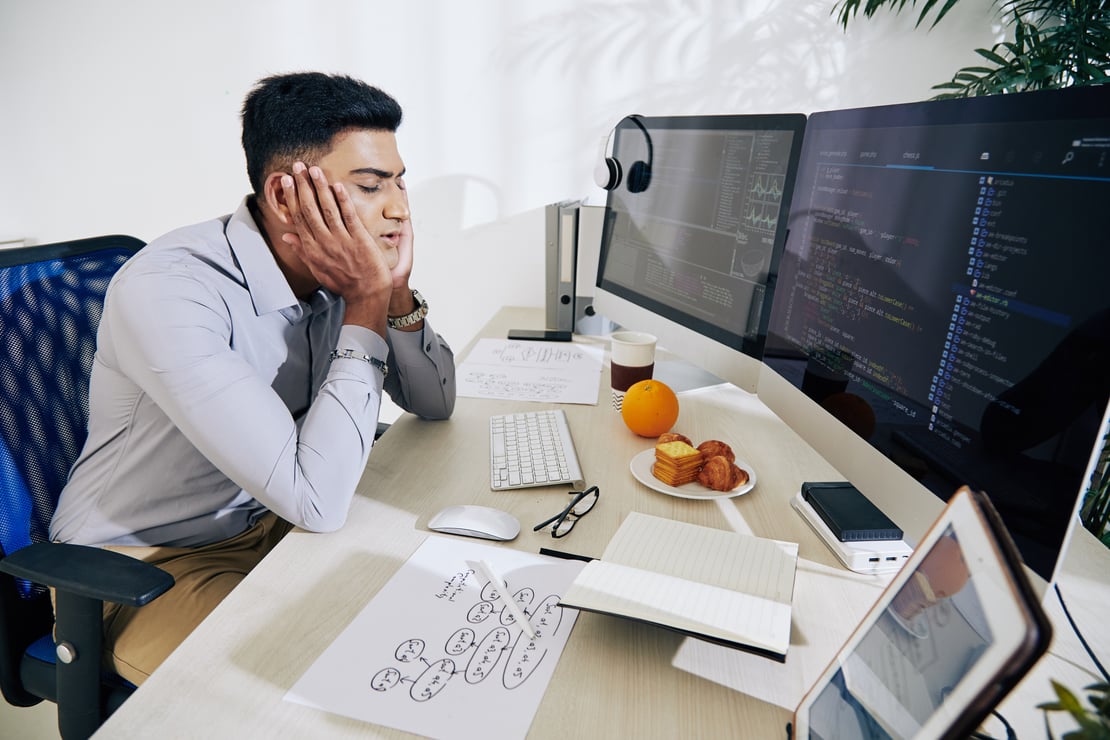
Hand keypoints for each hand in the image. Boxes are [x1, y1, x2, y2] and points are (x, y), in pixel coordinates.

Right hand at [280, 163, 390, 329]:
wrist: (366, 294)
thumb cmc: (342, 282)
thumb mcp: (317, 268)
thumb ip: (301, 250)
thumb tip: (286, 235)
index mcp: (312, 248)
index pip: (298, 217)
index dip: (291, 197)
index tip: (286, 180)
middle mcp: (323, 242)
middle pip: (309, 209)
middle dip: (302, 186)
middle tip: (297, 166)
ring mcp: (341, 240)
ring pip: (327, 209)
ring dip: (320, 188)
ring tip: (314, 169)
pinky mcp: (359, 239)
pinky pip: (349, 216)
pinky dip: (343, 200)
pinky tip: (337, 185)